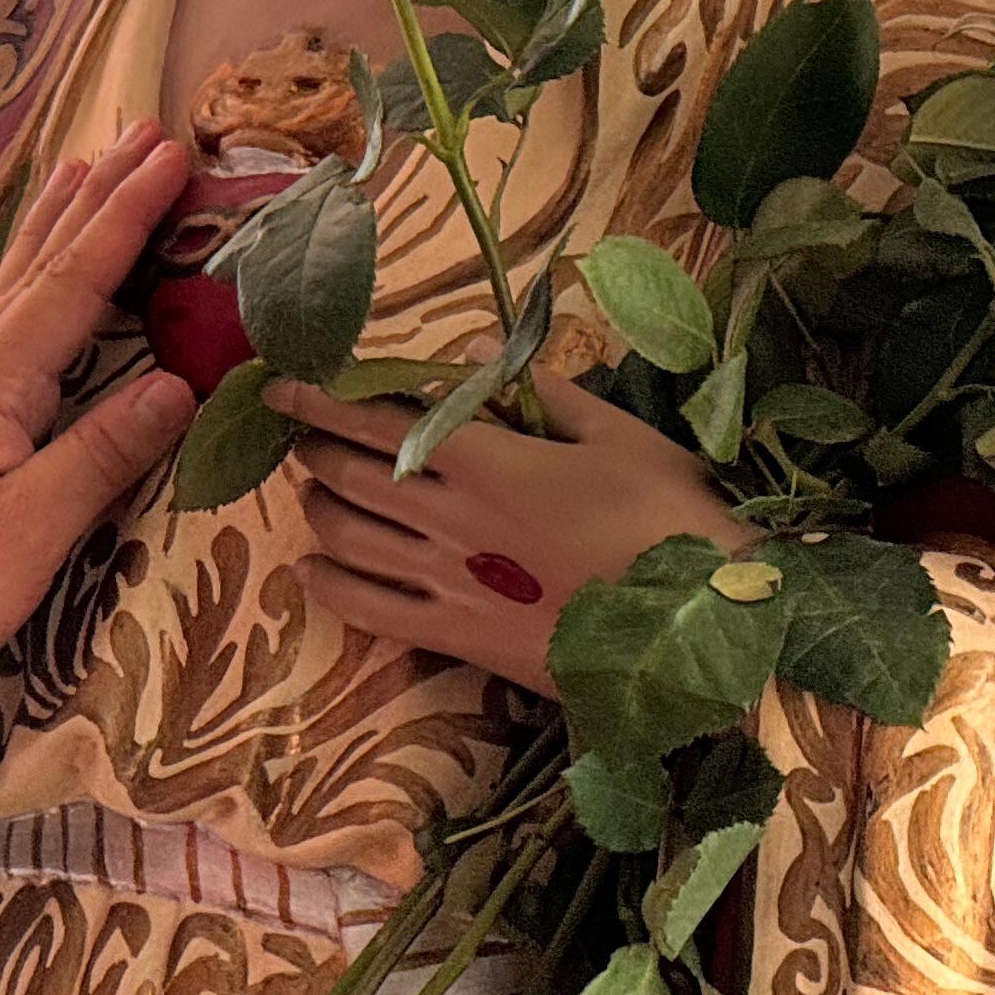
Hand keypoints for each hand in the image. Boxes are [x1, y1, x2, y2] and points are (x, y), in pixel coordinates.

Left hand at [0, 124, 200, 735]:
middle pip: (39, 267)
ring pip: (12, 292)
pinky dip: (24, 289)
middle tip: (139, 133)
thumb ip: (98, 456)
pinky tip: (22, 294)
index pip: (73, 285)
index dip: (124, 219)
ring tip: (81, 176)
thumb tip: (176, 383)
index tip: (170, 155)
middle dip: (93, 200)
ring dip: (55, 231)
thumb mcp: (24, 533)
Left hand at [267, 365, 753, 697]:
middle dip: (314, 447)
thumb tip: (475, 355)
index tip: (280, 381)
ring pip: (344, 537)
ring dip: (316, 508)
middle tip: (305, 435)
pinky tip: (312, 570)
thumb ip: (542, 392)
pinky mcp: (460, 639)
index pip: (375, 417)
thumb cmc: (676, 523)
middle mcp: (451, 518)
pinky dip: (325, 586)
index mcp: (487, 459)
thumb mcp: (619, 437)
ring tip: (314, 491)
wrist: (713, 635)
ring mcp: (450, 583)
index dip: (318, 397)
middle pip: (347, 473)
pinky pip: (367, 612)